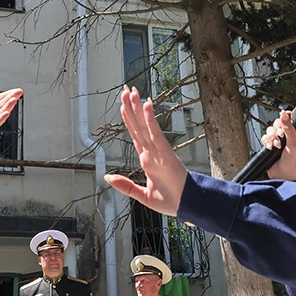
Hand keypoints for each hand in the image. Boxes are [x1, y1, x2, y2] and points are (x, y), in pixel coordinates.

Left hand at [104, 87, 188, 216]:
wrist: (187, 206)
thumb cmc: (171, 200)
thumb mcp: (142, 195)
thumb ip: (125, 185)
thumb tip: (107, 176)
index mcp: (146, 159)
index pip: (134, 134)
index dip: (128, 118)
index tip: (123, 104)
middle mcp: (151, 152)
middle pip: (137, 125)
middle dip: (131, 106)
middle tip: (125, 89)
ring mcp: (158, 151)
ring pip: (144, 125)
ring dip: (138, 108)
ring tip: (132, 92)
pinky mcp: (166, 153)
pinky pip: (156, 133)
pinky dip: (150, 119)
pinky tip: (146, 106)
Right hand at [263, 111, 295, 180]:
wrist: (283, 176)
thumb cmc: (293, 162)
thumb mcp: (294, 143)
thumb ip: (289, 128)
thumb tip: (284, 114)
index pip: (290, 119)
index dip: (285, 118)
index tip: (283, 118)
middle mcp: (287, 136)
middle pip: (278, 123)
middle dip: (277, 129)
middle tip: (280, 136)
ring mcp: (278, 141)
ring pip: (270, 130)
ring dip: (272, 137)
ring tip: (276, 145)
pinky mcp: (270, 146)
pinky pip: (265, 138)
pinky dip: (266, 141)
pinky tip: (270, 147)